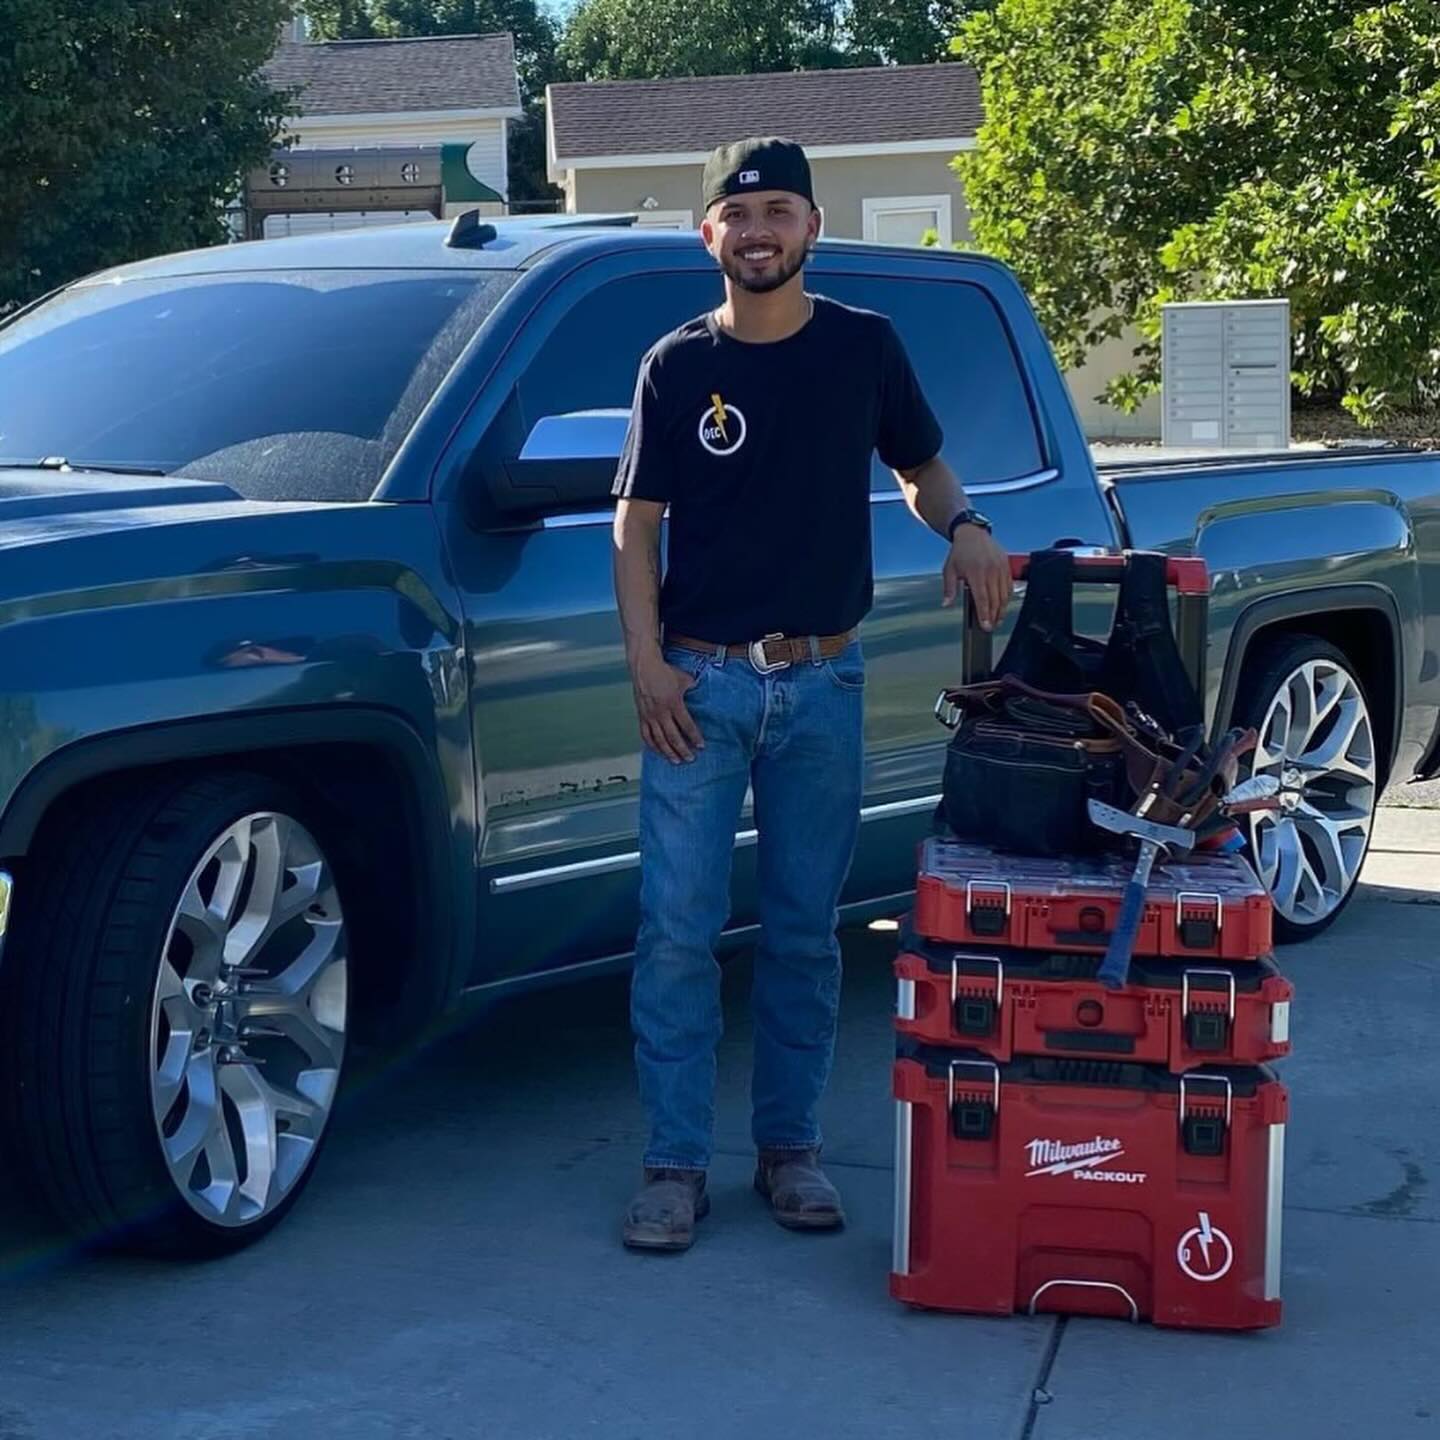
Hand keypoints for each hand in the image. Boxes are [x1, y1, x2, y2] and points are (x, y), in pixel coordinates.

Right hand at [630, 648, 705, 763]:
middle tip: (690, 758)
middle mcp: (661, 712)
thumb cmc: (664, 672)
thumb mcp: (684, 679)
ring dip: (668, 752)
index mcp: (673, 703)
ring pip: (659, 740)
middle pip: (673, 737)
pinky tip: (659, 752)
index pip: (686, 725)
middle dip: (683, 750)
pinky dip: (652, 746)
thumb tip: (701, 693)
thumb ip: (693, 689)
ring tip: (676, 761)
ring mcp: (650, 716)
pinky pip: (646, 735)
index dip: (694, 737)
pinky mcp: (642, 717)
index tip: (700, 746)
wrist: (644, 667)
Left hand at [942, 526, 1012, 629]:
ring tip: (997, 620)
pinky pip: (1009, 586)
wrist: (972, 533)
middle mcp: (990, 571)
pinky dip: (1007, 598)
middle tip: (991, 627)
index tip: (986, 626)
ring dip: (1002, 609)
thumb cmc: (960, 552)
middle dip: (994, 616)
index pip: (982, 599)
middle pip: (995, 600)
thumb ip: (949, 589)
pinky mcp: (1006, 566)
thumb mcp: (949, 570)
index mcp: (975, 573)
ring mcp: (1000, 568)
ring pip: (1004, 594)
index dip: (985, 615)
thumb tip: (946, 604)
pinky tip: (1003, 605)